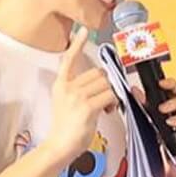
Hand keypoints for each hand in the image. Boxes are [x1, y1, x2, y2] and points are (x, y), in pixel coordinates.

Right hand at [47, 29, 116, 162]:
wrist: (60, 145)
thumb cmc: (67, 127)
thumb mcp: (68, 102)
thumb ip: (82, 90)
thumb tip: (107, 84)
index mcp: (61, 84)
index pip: (69, 59)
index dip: (77, 44)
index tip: (84, 31)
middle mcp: (67, 87)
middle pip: (99, 73)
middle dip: (108, 84)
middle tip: (107, 98)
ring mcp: (76, 96)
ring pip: (107, 84)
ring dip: (113, 94)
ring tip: (107, 106)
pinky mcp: (87, 106)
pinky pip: (111, 95)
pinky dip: (115, 101)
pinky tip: (109, 110)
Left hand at [129, 75, 175, 146]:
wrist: (159, 156)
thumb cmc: (154, 135)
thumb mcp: (145, 116)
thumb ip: (141, 103)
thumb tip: (135, 90)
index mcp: (166, 103)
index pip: (170, 88)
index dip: (168, 82)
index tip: (160, 82)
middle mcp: (175, 109)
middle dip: (172, 87)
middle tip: (162, 86)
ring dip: (173, 104)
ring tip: (162, 109)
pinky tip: (169, 122)